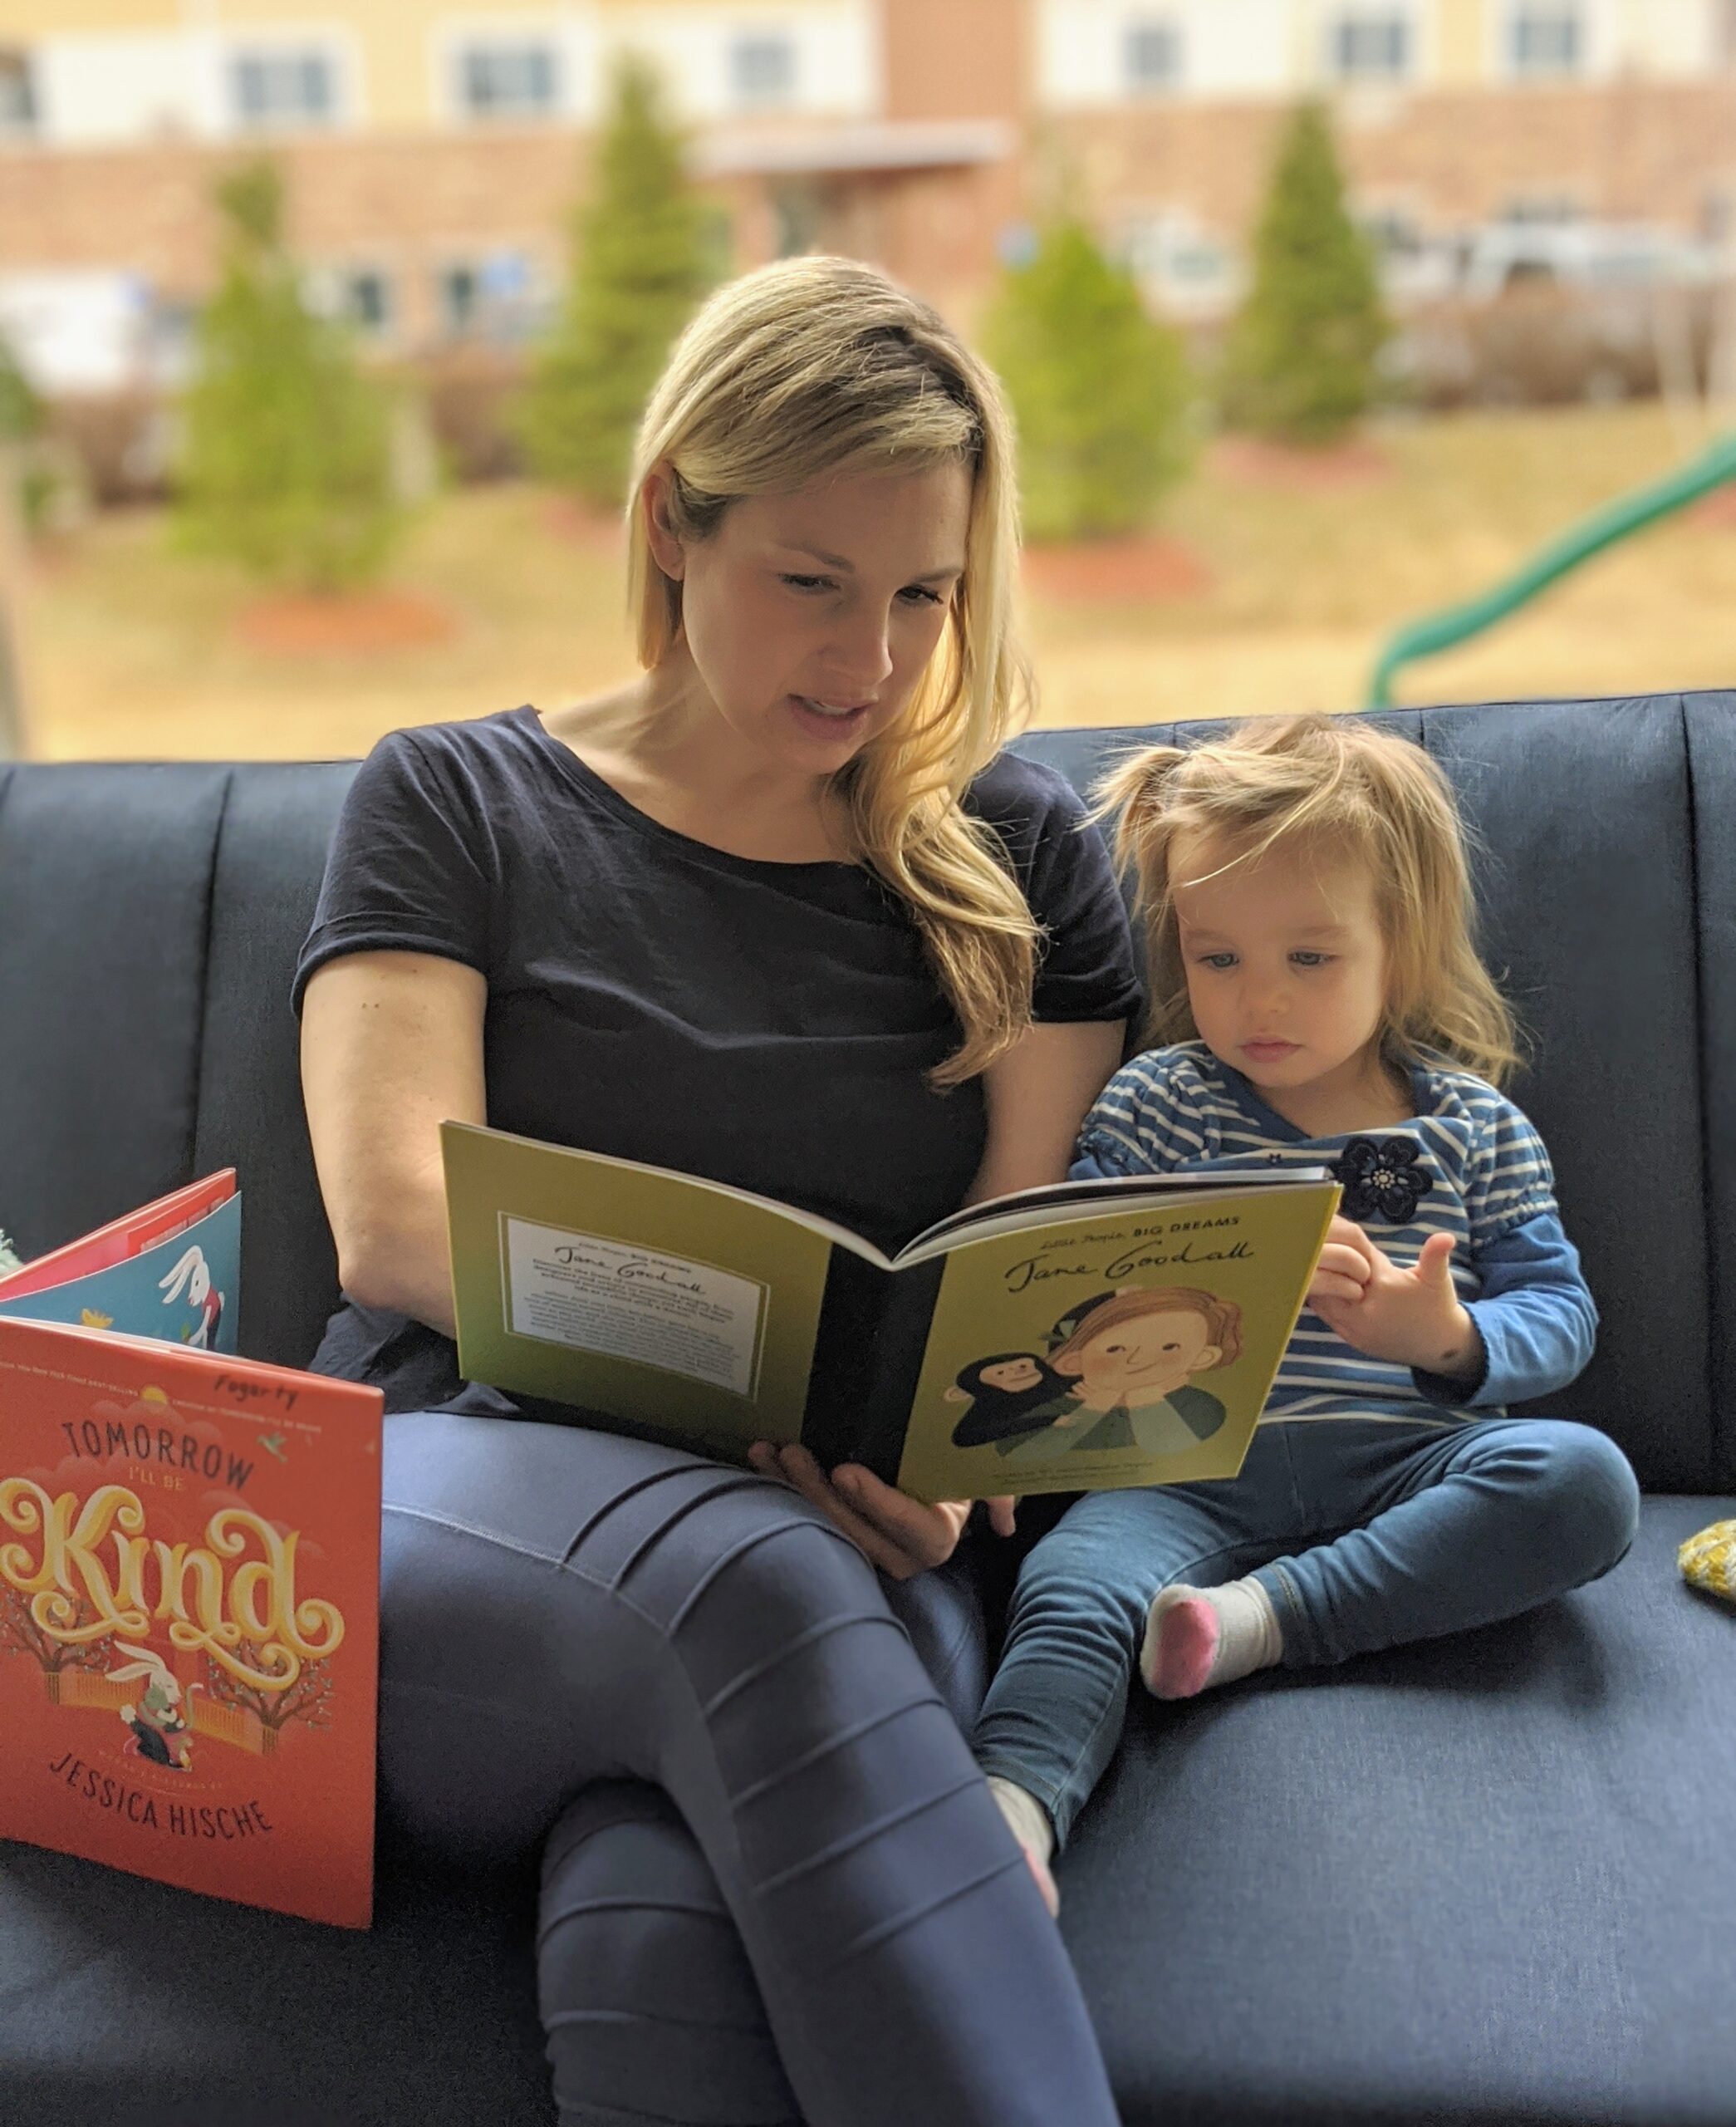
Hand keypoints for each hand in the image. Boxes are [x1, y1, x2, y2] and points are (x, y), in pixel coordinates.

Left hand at [747, 1442, 1014, 1579]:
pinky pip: (805, 1516)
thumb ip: (998, 1493)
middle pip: (855, 1530)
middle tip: (796, 1454)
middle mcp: (897, 1553)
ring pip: (823, 1526)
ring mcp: (862, 1545)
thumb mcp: (985, 1477)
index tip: (847, 1471)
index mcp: (936, 1537)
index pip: (911, 1529)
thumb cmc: (958, 1475)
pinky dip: (781, 1488)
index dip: (878, 1503)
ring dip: (791, 1491)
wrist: (934, 1477)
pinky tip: (762, 1461)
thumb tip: (1006, 1526)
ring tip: (770, 1454)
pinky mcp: (835, 1532)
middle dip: (819, 1493)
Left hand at [1311, 1229, 1481, 1380]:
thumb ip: (1436, 1255)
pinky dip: (1323, 1300)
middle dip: (1332, 1265)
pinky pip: (1326, 1316)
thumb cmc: (1437, 1305)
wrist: (1439, 1346)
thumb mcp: (1438, 1278)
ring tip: (1323, 1267)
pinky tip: (1325, 1289)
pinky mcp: (1352, 1339)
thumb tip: (1447, 1236)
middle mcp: (1365, 1311)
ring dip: (1323, 1282)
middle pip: (1332, 1279)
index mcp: (1384, 1289)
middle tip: (1329, 1250)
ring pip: (1323, 1298)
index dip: (1350, 1246)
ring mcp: (1356, 1329)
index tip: (1348, 1236)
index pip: (1354, 1258)